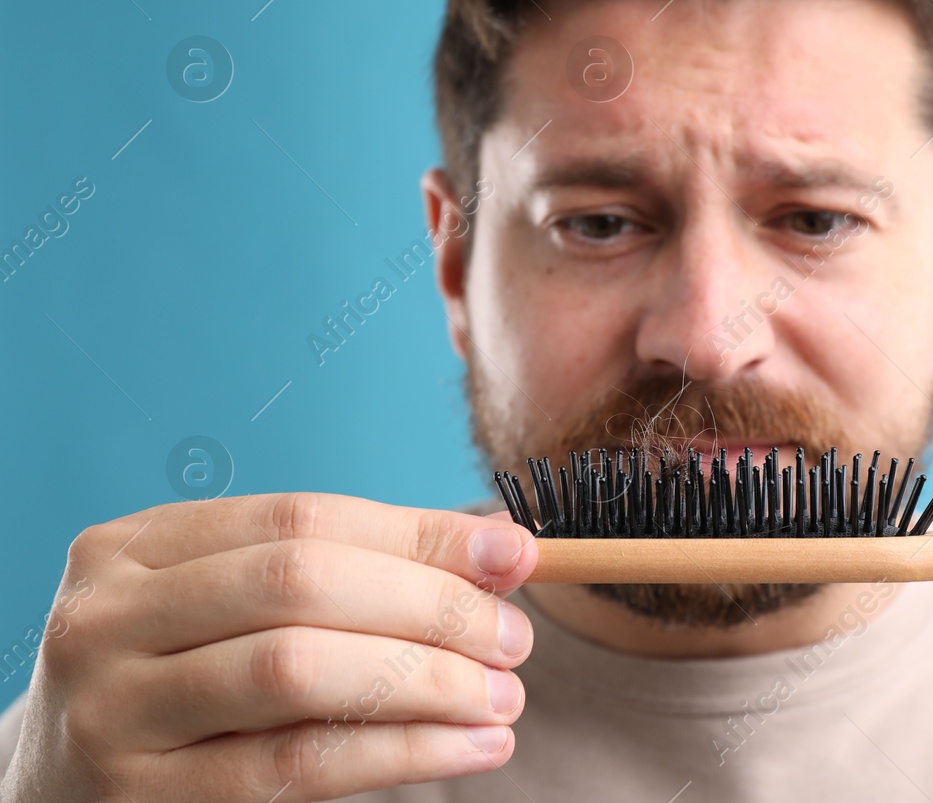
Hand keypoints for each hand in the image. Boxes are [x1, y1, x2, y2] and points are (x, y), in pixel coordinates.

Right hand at [0, 493, 537, 802]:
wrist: (54, 785)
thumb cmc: (180, 675)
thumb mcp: (232, 604)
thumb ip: (351, 570)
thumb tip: (502, 554)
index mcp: (135, 546)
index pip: (304, 519)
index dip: (421, 534)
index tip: (517, 554)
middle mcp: (108, 619)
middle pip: (302, 585)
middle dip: (430, 606)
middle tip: (515, 638)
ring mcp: (113, 712)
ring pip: (299, 674)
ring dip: (426, 683)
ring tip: (504, 696)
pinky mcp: (139, 799)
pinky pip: (294, 767)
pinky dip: (399, 754)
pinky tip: (468, 747)